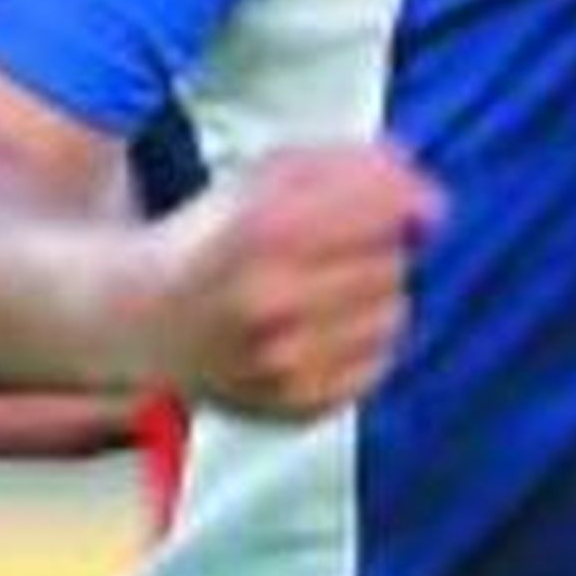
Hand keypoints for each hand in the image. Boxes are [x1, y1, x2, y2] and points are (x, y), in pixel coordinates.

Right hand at [133, 142, 445, 418]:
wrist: (140, 317)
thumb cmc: (216, 237)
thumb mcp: (271, 175)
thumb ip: (357, 169)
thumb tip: (434, 208)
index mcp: (262, 231)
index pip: (384, 209)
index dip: (402, 201)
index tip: (395, 202)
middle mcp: (270, 300)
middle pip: (391, 262)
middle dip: (374, 249)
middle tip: (326, 252)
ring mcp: (281, 361)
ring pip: (393, 315)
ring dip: (371, 297)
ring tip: (319, 292)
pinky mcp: (293, 405)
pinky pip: (377, 366)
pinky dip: (361, 344)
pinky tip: (318, 331)